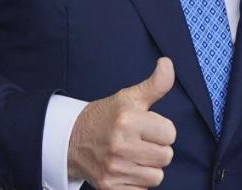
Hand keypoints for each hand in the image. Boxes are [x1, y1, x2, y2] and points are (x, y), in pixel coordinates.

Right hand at [68, 57, 176, 188]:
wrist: (71, 140)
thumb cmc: (106, 117)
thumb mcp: (129, 97)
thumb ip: (155, 84)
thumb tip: (168, 63)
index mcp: (128, 120)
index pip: (170, 134)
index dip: (162, 130)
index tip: (148, 128)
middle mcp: (120, 145)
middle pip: (166, 157)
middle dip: (157, 149)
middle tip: (140, 142)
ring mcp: (114, 169)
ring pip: (156, 176)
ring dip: (148, 167)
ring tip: (134, 156)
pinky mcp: (109, 187)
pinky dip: (137, 183)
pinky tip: (127, 170)